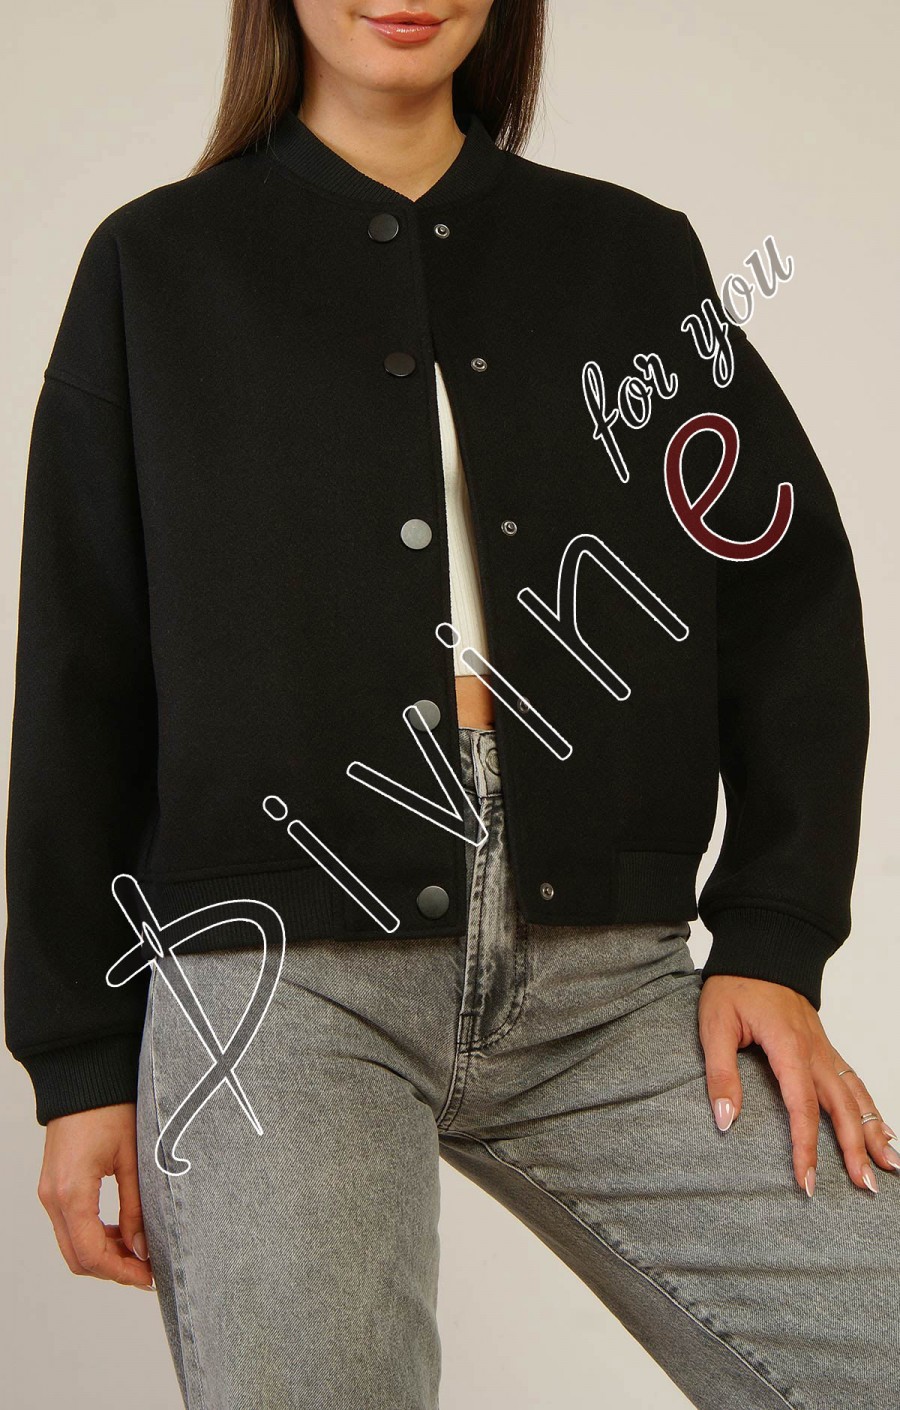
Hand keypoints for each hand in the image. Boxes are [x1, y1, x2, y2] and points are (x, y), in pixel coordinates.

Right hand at [37, 1102, 154, 1288]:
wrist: (84, 1075)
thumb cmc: (111, 1108)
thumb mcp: (133, 1158)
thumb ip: (136, 1207)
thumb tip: (141, 1249)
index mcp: (71, 1192)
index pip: (91, 1254)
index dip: (121, 1272)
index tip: (148, 1278)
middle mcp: (52, 1197)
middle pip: (77, 1256)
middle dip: (112, 1268)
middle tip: (147, 1270)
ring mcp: (49, 1192)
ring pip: (71, 1243)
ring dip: (103, 1253)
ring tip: (140, 1250)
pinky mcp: (53, 1185)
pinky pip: (69, 1224)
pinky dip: (93, 1235)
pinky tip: (121, 1230)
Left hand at [697, 974, 899, 1195]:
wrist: (760, 946)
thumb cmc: (734, 984)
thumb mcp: (715, 1024)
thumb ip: (720, 1073)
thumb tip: (726, 1120)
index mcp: (788, 1047)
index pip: (802, 1108)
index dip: (805, 1148)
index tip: (807, 1182)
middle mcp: (815, 1050)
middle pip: (842, 1107)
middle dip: (855, 1149)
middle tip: (866, 1188)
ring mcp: (824, 1046)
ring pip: (856, 1094)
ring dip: (873, 1130)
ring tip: (889, 1166)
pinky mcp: (824, 1043)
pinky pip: (854, 1079)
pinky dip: (871, 1105)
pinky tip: (883, 1126)